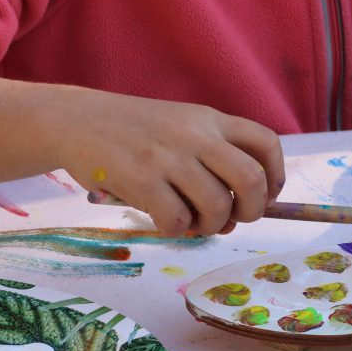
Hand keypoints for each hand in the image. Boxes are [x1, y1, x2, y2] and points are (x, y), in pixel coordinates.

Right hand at [56, 90, 285, 236]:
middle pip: (251, 179)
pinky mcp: (141, 179)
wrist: (75, 119)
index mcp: (210, 119)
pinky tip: (164, 220)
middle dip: (252, 211)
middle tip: (234, 220)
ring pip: (217, 206)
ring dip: (211, 227)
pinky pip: (177, 221)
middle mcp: (195, 134)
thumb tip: (236, 215)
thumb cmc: (132, 133)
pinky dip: (177, 231)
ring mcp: (168, 156)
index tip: (265, 196)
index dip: (275, 177)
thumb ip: (211, 157)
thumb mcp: (180, 126)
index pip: (266, 143)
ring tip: (193, 223)